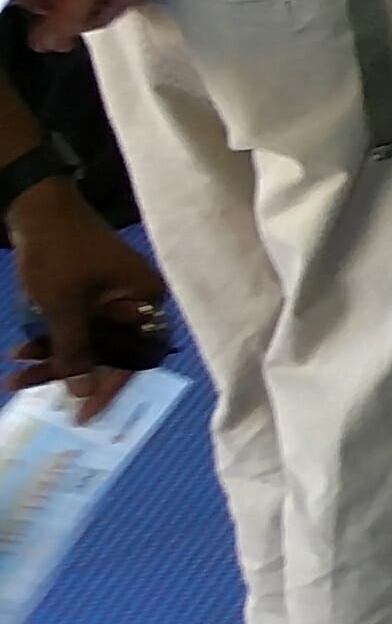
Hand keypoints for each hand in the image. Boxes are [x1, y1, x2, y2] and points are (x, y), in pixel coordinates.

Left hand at [8, 178, 167, 422]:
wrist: (36, 207)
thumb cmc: (59, 253)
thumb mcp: (63, 307)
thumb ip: (75, 351)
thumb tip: (82, 393)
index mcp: (145, 300)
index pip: (133, 356)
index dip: (107, 387)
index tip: (82, 415)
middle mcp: (135, 301)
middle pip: (105, 352)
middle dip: (64, 371)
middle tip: (27, 388)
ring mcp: (111, 297)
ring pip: (84, 342)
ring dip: (49, 357)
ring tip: (14, 370)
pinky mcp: (90, 292)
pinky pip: (74, 327)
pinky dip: (48, 339)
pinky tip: (20, 350)